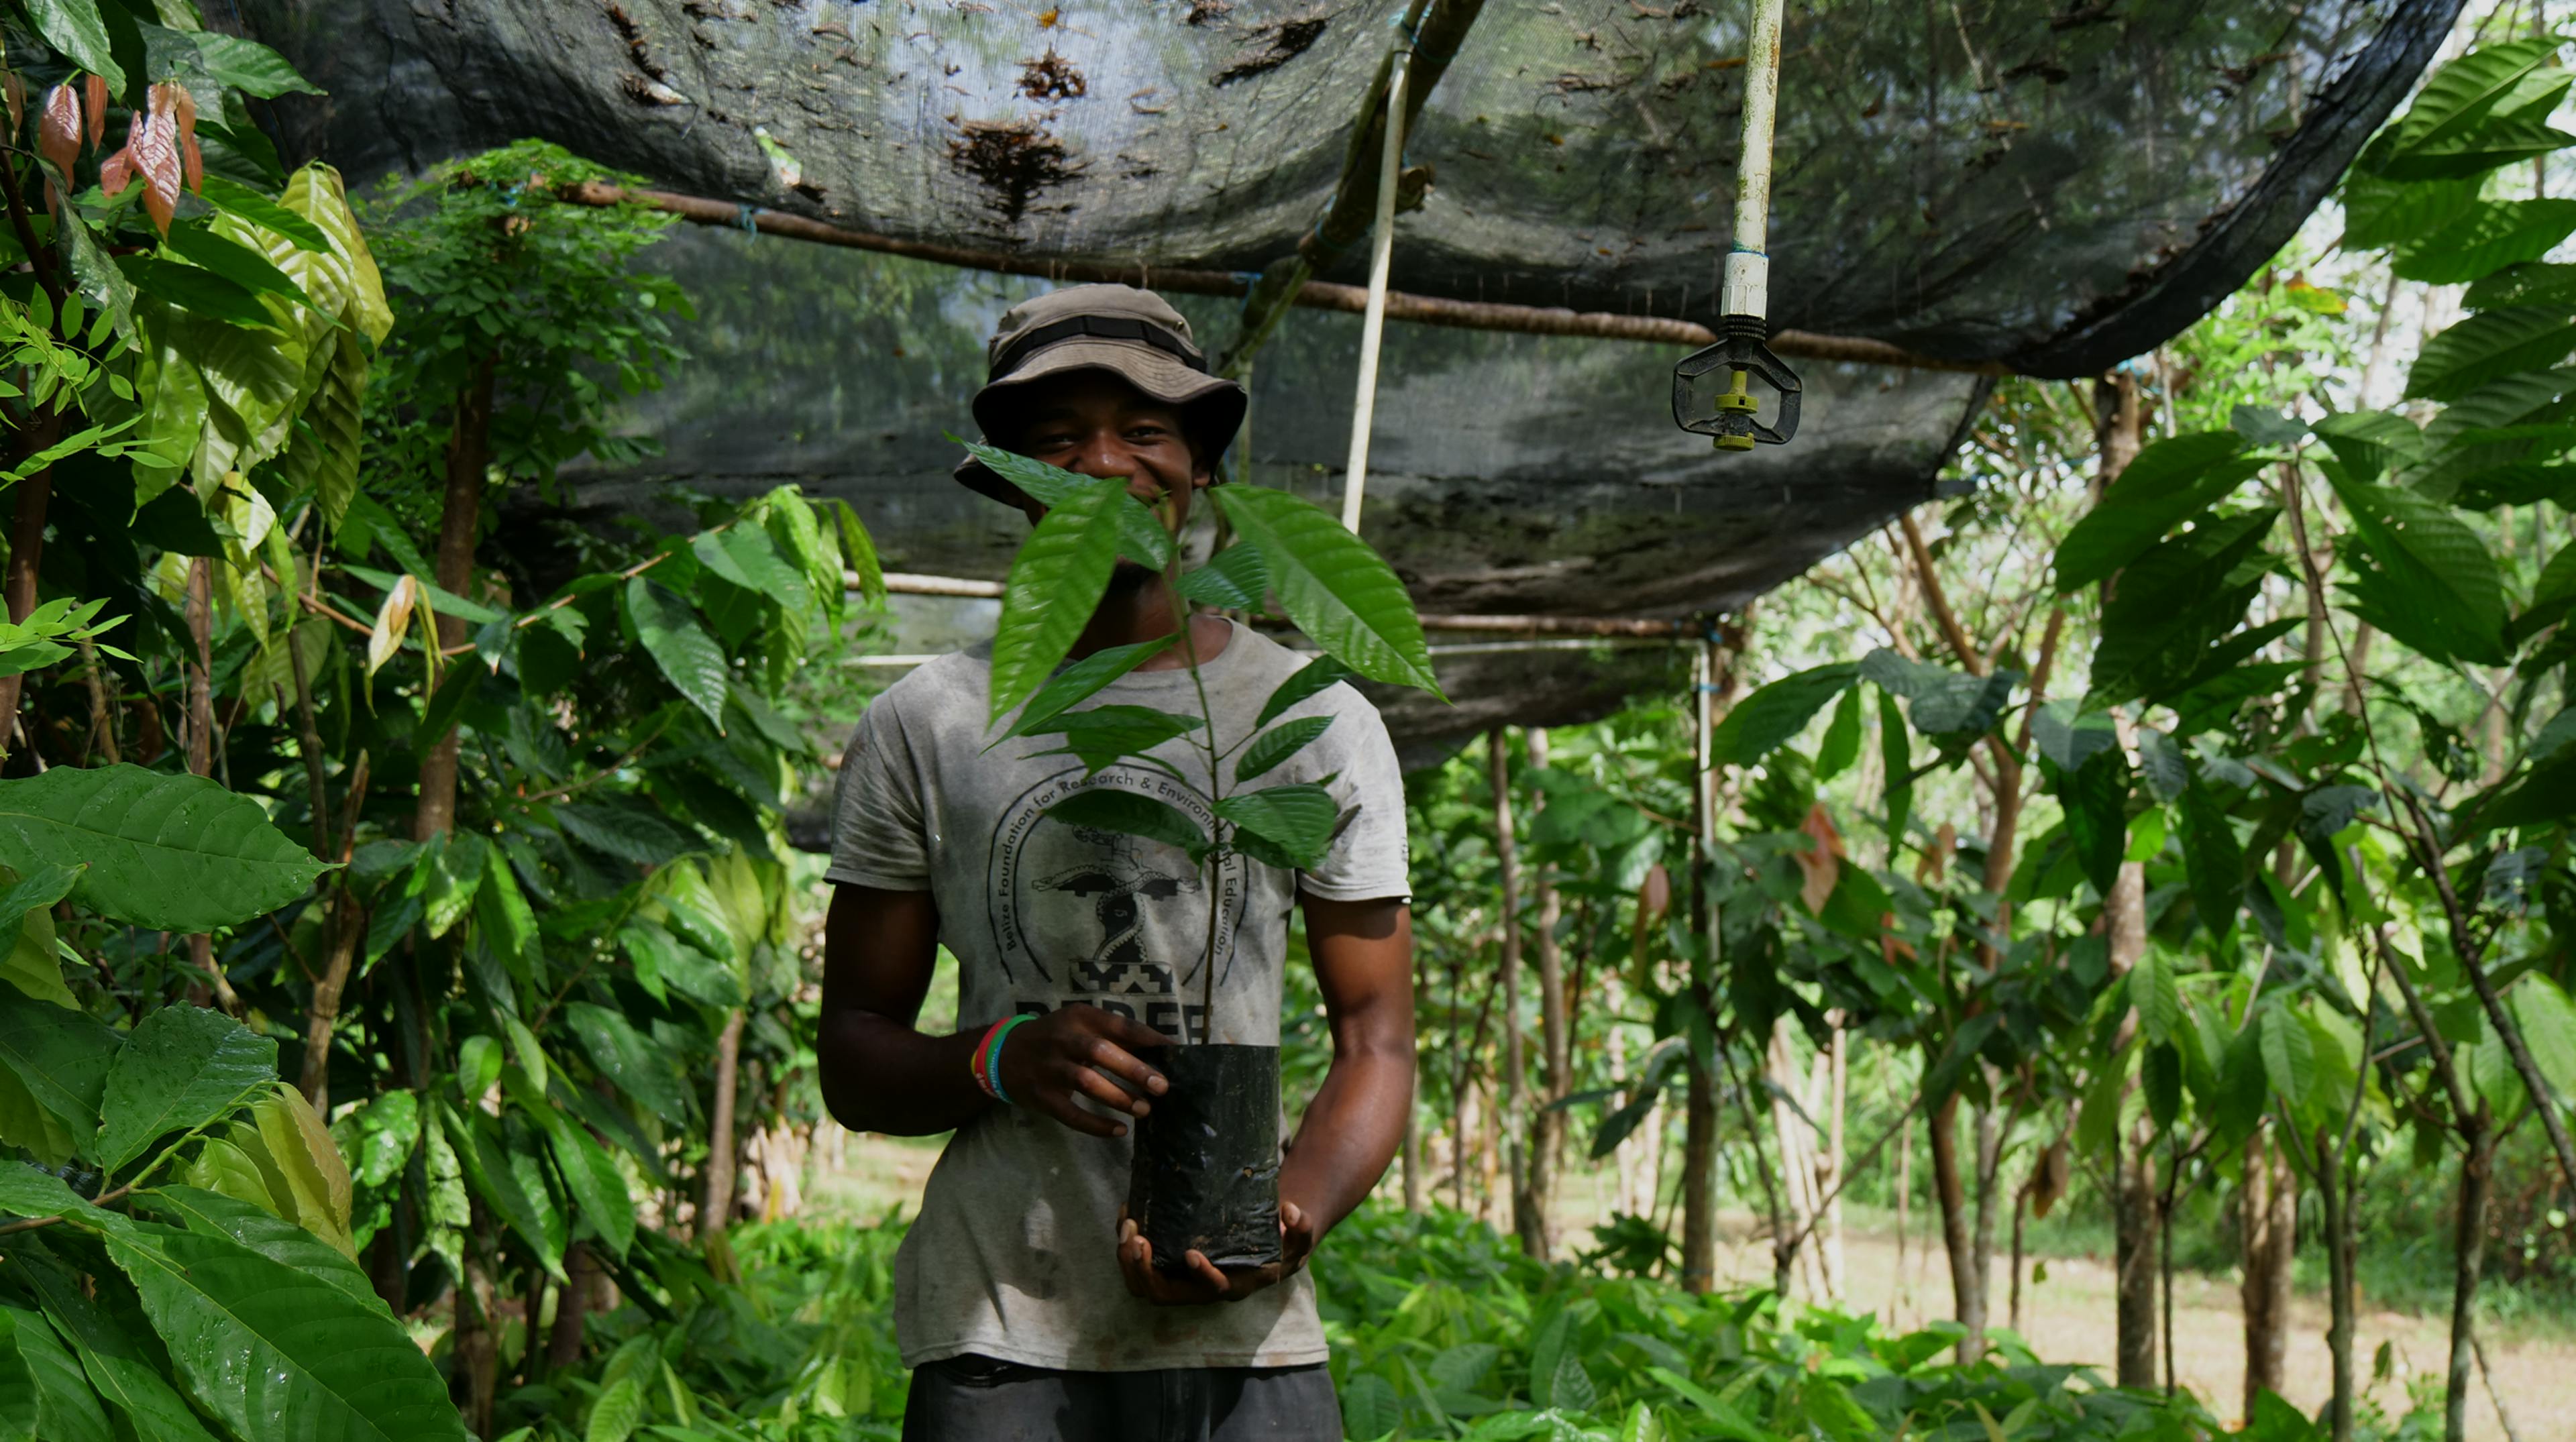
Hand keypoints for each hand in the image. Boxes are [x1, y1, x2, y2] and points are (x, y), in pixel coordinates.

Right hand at [992, 1006, 1169, 1136]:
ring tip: (1144, 1110)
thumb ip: (1114, 1035)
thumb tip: (1161, 1052)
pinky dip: (1096, 1125)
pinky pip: (1071, 1114)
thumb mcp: (1080, 1025)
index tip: (1176, 1055)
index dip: (1150, 1040)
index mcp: (1080, 1017)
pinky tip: (1119, 1130)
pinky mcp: (1041, 1096)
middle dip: (1134, 1069)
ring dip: (1118, 1097)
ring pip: (1086, 1082)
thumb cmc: (1056, 1038)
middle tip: (1161, 1087)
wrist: (1002, 1054)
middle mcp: (1063, 1038)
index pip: (1120, 1025)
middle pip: (1101, 1052)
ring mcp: (1049, 1068)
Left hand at [1116, 1199, 1319, 1304]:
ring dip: (1129, 1263)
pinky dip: (1127, 1250)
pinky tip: (1126, 1217)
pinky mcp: (1170, 1271)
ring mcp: (1184, 1284)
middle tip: (1137, 1237)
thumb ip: (1301, 1227)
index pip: (1215, 1289)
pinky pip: (1141, 1271)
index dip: (1201, 1276)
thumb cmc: (1283, 1244)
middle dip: (1145, 1271)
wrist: (1266, 1250)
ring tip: (1126, 1226)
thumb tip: (1290, 1211)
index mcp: (1236, 1284)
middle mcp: (1205, 1290)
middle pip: (1166, 1295)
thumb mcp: (1298, 1238)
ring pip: (1146, 1288)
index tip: (1190, 1253)